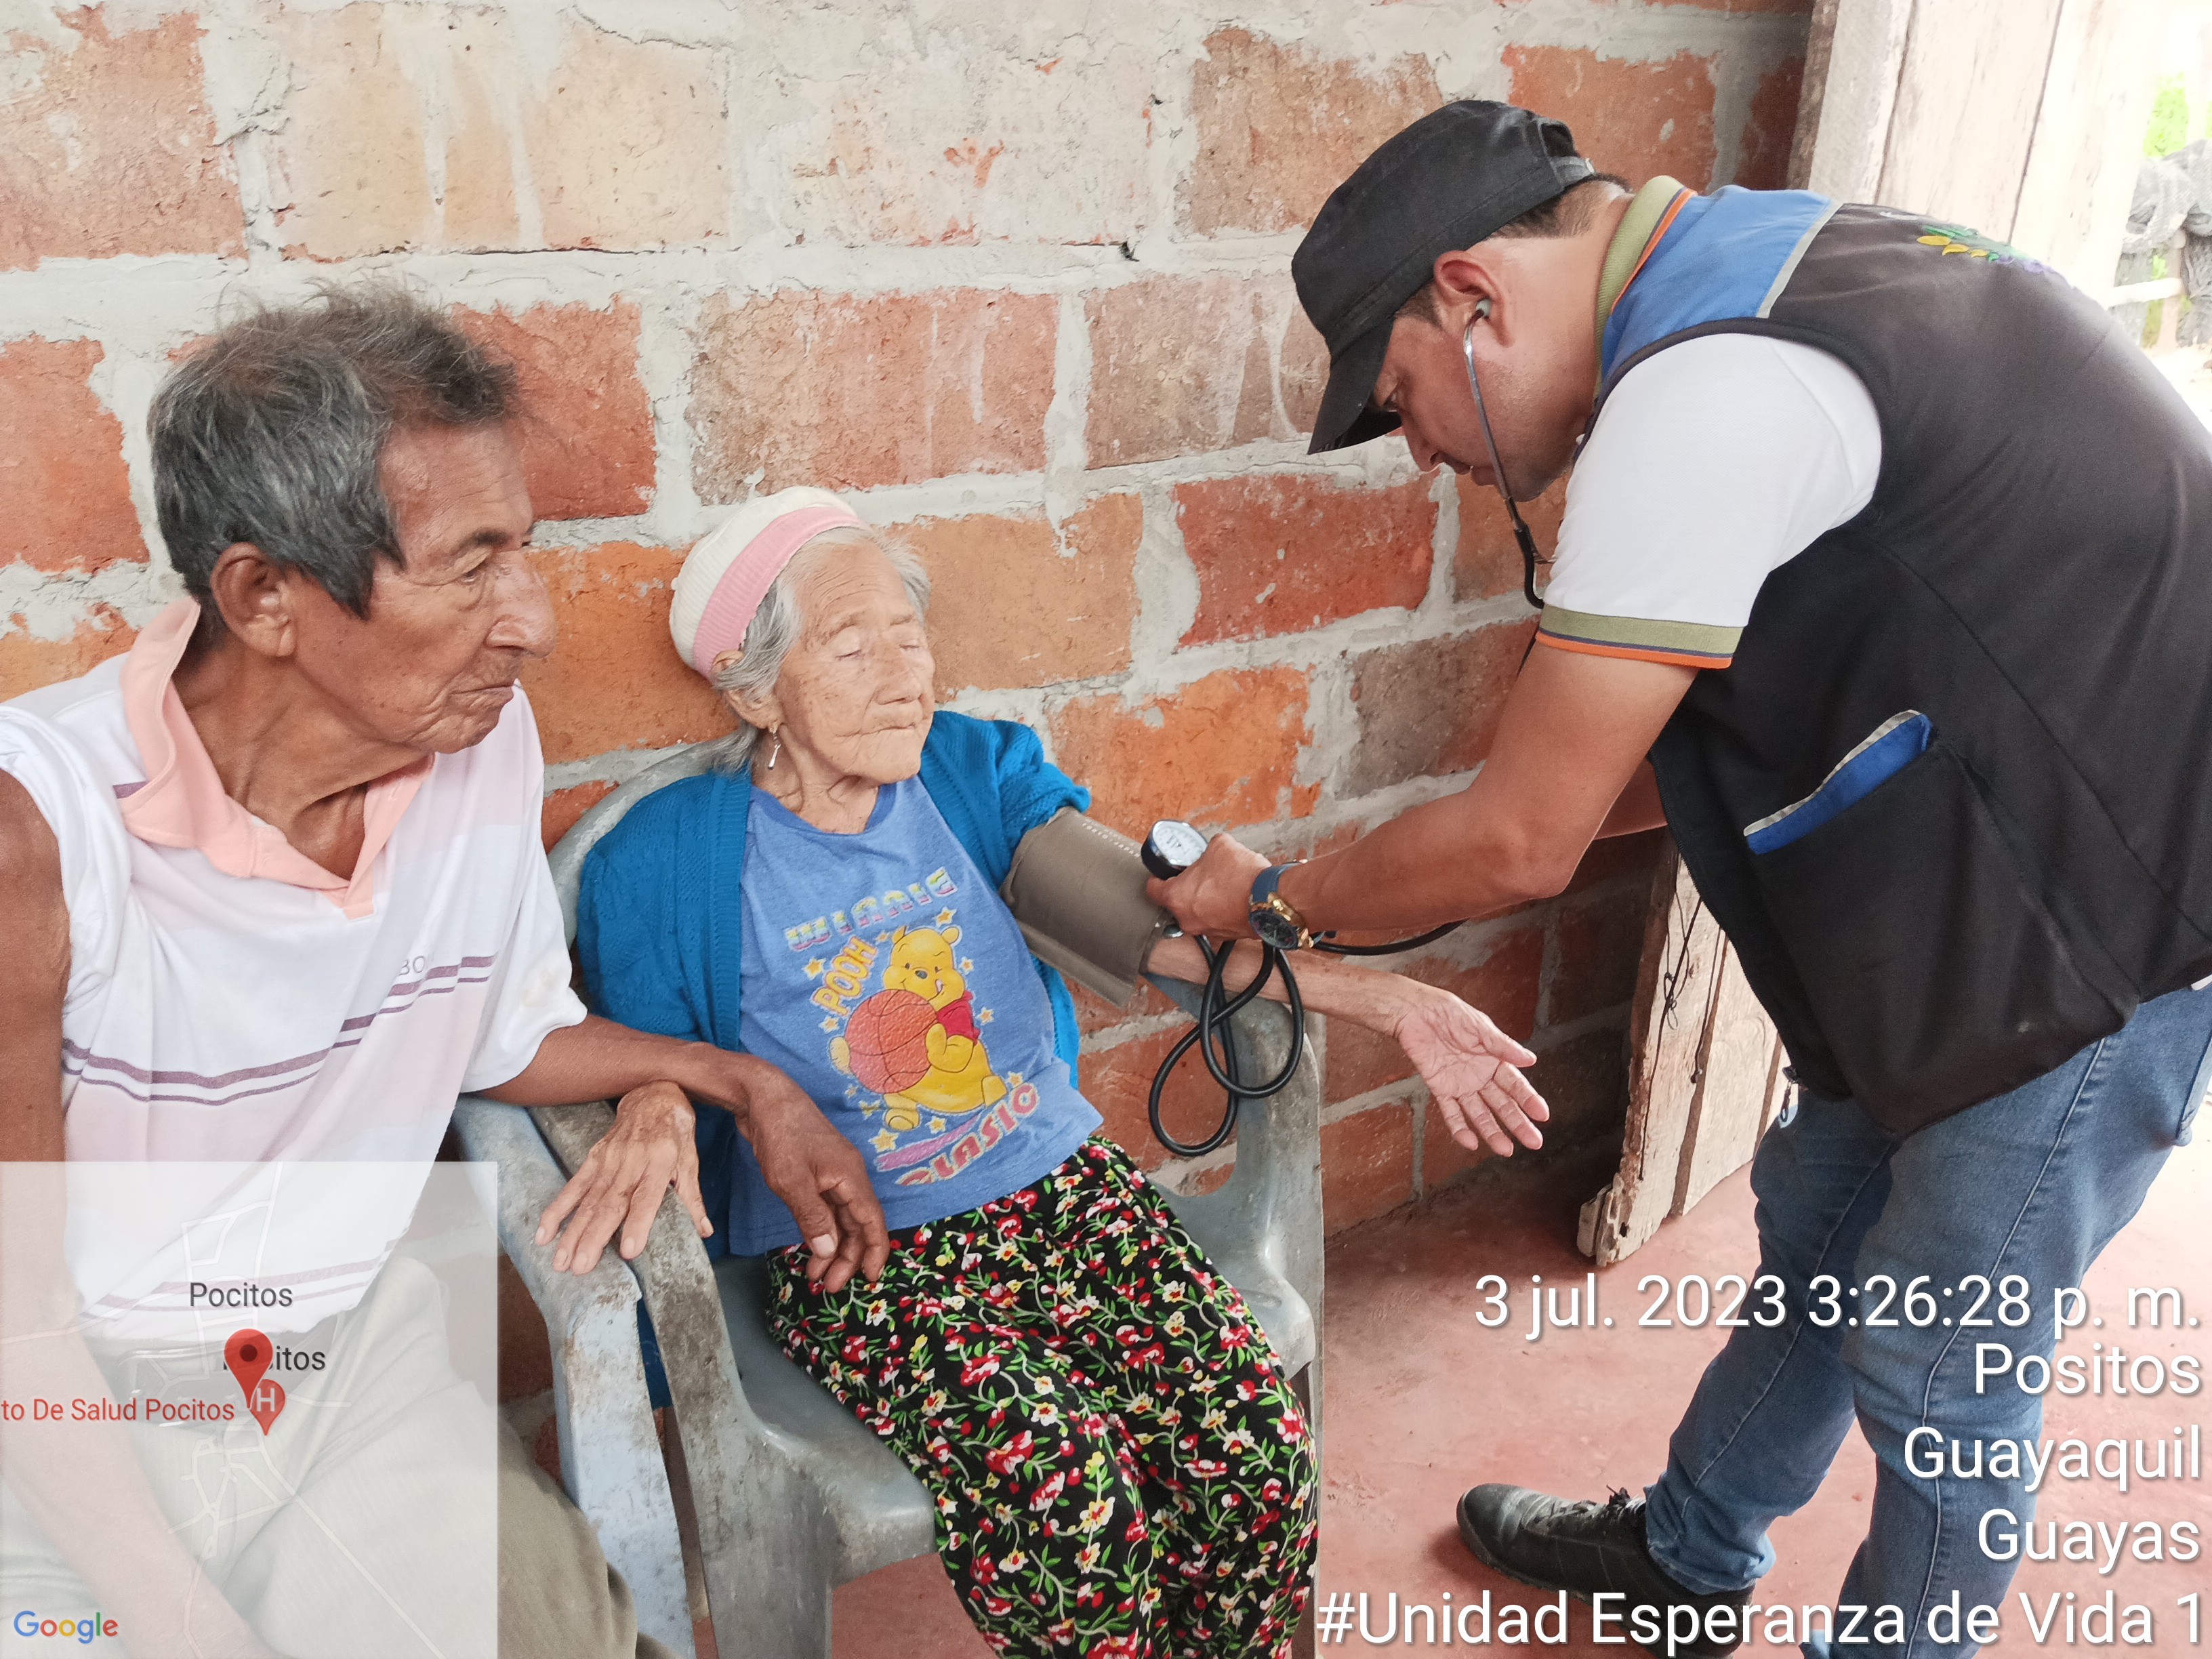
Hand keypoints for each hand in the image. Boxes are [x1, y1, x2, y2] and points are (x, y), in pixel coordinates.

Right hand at [535, 1081, 709, 1275]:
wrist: (652, 1093)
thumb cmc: (675, 1131)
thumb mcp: (690, 1159)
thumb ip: (692, 1197)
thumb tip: (704, 1232)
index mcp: (660, 1161)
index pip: (647, 1197)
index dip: (637, 1224)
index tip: (628, 1251)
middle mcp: (631, 1161)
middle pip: (610, 1203)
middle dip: (593, 1238)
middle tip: (581, 1268)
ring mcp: (608, 1159)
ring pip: (588, 1200)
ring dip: (572, 1232)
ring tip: (561, 1261)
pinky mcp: (593, 1158)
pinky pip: (573, 1186)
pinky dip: (557, 1210)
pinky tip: (544, 1233)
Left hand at [737, 1063, 890, 1291]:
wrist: (763, 1097)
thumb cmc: (780, 1134)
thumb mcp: (792, 1181)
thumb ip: (813, 1218)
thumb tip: (829, 1251)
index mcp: (850, 1177)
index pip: (872, 1222)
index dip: (874, 1252)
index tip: (868, 1279)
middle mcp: (847, 1176)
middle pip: (856, 1225)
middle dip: (846, 1258)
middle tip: (829, 1287)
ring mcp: (831, 1174)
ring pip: (840, 1219)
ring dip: (832, 1248)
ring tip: (815, 1275)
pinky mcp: (815, 1172)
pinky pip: (826, 1208)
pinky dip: (821, 1230)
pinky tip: (810, 1246)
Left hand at [1146, 831, 1269, 939]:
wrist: (1270, 898)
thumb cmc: (1241, 876)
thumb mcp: (1219, 846)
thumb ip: (1208, 850)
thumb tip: (1213, 850)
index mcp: (1176, 897)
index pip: (1153, 889)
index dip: (1157, 877)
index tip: (1163, 874)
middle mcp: (1187, 919)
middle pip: (1177, 902)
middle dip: (1187, 889)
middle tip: (1200, 875)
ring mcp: (1207, 931)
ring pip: (1198, 913)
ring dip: (1205, 901)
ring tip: (1222, 886)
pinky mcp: (1226, 936)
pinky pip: (1217, 920)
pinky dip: (1222, 910)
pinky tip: (1233, 896)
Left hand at [1392, 986, 1548, 1157]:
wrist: (1416, 1012)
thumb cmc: (1449, 1013)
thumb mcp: (1480, 1027)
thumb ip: (1503, 1046)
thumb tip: (1530, 1059)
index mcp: (1494, 1060)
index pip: (1516, 1084)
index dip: (1529, 1100)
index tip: (1543, 1116)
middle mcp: (1480, 1076)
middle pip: (1502, 1104)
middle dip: (1518, 1123)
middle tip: (1534, 1142)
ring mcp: (1461, 1085)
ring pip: (1479, 1114)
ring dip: (1492, 1132)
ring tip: (1505, 1150)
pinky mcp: (1440, 1088)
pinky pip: (1451, 1112)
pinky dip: (1459, 1128)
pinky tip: (1470, 1142)